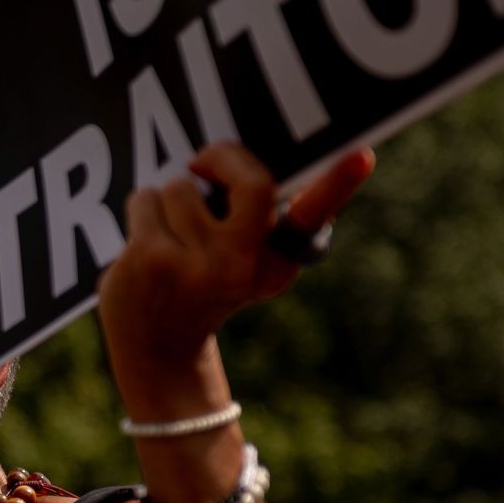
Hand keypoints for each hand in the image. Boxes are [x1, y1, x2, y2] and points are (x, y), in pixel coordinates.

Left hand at [99, 142, 374, 372]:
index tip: (362, 155)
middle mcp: (243, 266)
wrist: (156, 347)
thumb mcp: (251, 263)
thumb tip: (305, 163)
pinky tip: (145, 245)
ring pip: (181, 185)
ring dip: (168, 199)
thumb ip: (268, 221)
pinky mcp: (152, 258)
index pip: (312, 218)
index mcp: (275, 264)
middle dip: (220, 158)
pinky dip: (142, 210)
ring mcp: (197, 264)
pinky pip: (146, 197)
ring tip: (170, 235)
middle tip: (203, 163)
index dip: (339, 186)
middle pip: (249, 180)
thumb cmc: (208, 286)